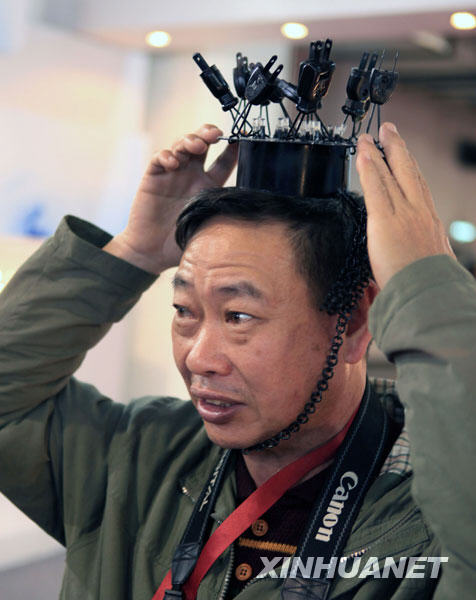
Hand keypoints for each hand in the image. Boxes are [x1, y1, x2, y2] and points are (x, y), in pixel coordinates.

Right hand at [104, 124, 237, 272]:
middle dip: (208, 133)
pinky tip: (173, 163)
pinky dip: (167, 155)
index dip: (232, 149)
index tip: (241, 140)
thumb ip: (220, 213)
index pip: (223, 162)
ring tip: (196, 146)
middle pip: (202, 144)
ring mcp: (172, 174)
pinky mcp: (153, 177)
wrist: (151, 253)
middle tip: (215, 134)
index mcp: (208, 186)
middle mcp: (191, 175)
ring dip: (189, 140)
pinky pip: (160, 158)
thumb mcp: (206, 227)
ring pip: (181, 145)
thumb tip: (244, 204)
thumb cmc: (179, 243)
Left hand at [356, 122, 454, 289]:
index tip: (402, 153)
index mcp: (429, 221)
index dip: (409, 167)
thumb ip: (421, 251)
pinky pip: (376, 189)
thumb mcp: (431, 262)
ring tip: (367, 138)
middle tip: (387, 130)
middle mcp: (419, 212)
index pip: (418, 186)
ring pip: (390, 174)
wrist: (430, 293)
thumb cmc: (430, 285)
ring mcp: (404, 214)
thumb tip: (414, 254)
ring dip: (377, 152)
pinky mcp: (386, 221)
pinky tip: (362, 155)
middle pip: (408, 171)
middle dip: (396, 147)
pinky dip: (369, 169)